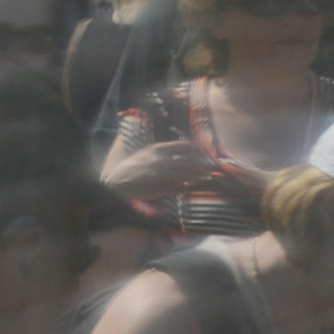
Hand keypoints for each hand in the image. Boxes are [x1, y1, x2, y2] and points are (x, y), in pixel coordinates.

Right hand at [99, 138, 214, 198]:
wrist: (116, 184)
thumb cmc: (131, 169)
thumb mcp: (147, 154)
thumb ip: (164, 153)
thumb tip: (185, 151)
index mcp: (158, 149)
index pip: (185, 145)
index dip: (199, 150)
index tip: (207, 154)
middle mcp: (161, 160)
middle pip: (192, 160)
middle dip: (207, 164)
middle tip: (216, 167)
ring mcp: (162, 174)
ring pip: (190, 174)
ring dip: (201, 177)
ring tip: (208, 177)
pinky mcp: (161, 187)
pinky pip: (182, 188)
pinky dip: (191, 188)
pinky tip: (195, 188)